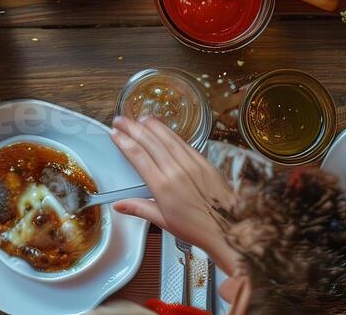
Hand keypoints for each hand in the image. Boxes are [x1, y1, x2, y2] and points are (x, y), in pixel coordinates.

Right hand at [109, 116, 243, 273]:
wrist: (230, 228)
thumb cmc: (198, 228)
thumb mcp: (164, 222)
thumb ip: (140, 209)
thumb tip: (120, 205)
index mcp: (164, 187)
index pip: (139, 157)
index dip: (125, 143)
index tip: (115, 135)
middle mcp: (177, 171)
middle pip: (151, 142)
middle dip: (133, 128)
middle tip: (121, 120)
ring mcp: (192, 164)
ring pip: (167, 138)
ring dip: (150, 126)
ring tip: (138, 118)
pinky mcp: (204, 161)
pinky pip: (183, 142)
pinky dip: (170, 132)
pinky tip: (162, 127)